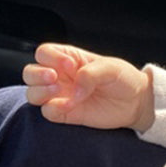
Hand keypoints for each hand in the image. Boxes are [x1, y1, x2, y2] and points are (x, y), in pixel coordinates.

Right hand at [22, 43, 154, 130]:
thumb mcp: (111, 67)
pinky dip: (52, 109)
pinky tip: (69, 106)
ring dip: (40, 92)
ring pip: (32, 93)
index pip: (44, 53)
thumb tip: (74, 89)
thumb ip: (89, 74)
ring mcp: (60, 95)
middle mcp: (60, 76)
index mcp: (68, 58)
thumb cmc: (123, 79)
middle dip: (37, 75)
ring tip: (60, 91)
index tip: (70, 65)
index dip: (51, 58)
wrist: (135, 102)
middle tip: (55, 78)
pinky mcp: (65, 114)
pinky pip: (46, 112)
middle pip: (30, 72)